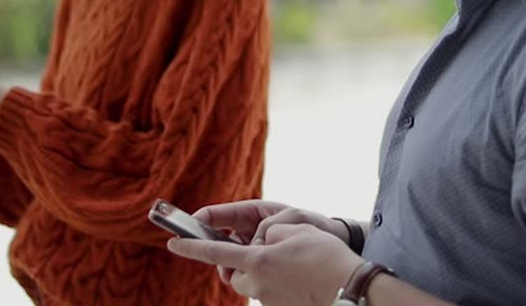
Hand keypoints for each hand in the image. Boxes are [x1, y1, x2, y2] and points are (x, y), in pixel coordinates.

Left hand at [168, 222, 361, 305]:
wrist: (352, 290)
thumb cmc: (326, 256)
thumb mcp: (294, 228)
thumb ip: (267, 232)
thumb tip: (259, 244)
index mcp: (258, 261)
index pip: (214, 252)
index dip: (191, 247)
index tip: (172, 243)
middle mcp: (258, 284)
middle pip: (235, 273)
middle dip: (241, 262)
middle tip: (262, 250)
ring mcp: (269, 301)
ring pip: (253, 283)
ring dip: (262, 271)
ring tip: (291, 263)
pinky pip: (271, 292)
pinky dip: (279, 282)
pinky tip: (299, 277)